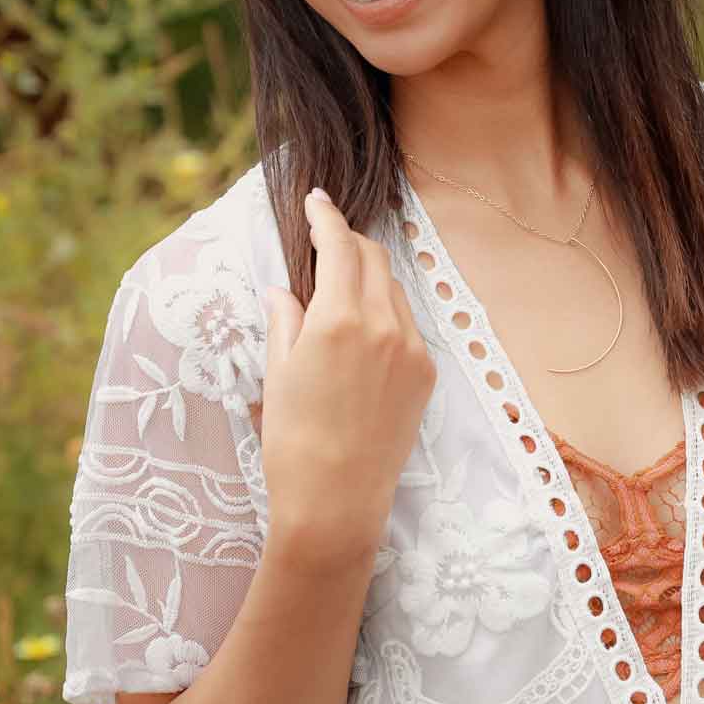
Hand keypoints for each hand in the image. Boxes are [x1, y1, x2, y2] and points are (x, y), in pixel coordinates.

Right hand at [259, 187, 434, 575]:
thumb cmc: (292, 441)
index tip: (316, 199)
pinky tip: (363, 334)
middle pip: (372, 257)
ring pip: (392, 289)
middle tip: (324, 242)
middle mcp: (383, 324)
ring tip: (339, 292)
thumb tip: (283, 289)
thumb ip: (284, 320)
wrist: (336, 503)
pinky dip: (385, 314)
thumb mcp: (276, 373)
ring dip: (367, 277)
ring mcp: (411, 348)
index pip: (338, 244)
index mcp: (338, 318)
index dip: (325, 216)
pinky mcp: (426, 373)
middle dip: (348, 242)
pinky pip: (407, 325)